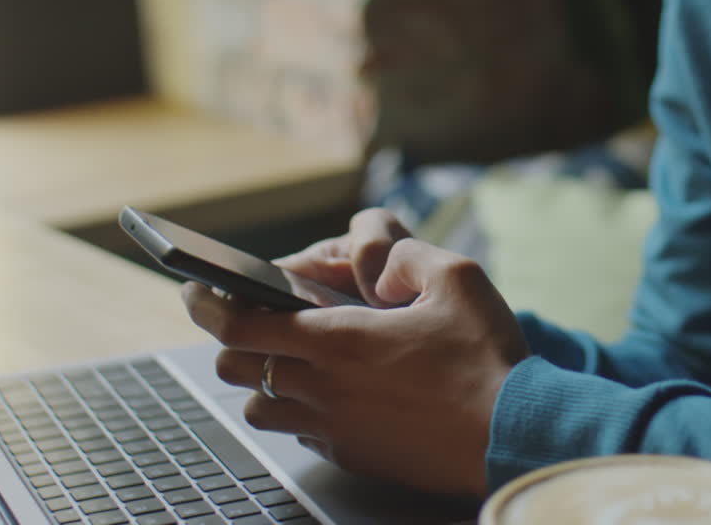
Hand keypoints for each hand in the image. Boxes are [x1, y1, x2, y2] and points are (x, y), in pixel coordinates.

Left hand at [182, 228, 529, 496]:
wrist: (512, 434)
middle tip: (256, 320)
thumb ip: (406, 254)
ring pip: (260, 407)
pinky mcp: (355, 456)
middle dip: (235, 339)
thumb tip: (377, 255)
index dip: (207, 303)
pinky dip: (303, 412)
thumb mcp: (457, 279)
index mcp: (338, 341)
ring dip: (266, 379)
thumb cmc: (487, 359)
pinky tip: (339, 395)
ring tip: (296, 361)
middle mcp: (324, 389)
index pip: (238, 323)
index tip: (198, 290)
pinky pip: (302, 434)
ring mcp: (335, 429)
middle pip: (235, 366)